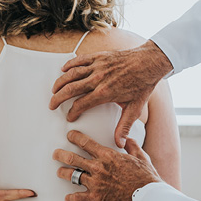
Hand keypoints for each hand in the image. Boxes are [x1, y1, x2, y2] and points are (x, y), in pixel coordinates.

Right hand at [49, 40, 172, 146]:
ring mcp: (97, 66)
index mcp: (104, 93)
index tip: (69, 116)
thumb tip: (120, 143)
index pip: (81, 104)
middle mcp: (98, 79)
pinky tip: (64, 69)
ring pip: (71, 74)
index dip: (72, 112)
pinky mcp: (99, 57)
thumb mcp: (134, 108)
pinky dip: (69, 64)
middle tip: (52, 104)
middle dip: (58, 98)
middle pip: (70, 89)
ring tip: (54, 89)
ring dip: (60, 82)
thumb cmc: (142, 83)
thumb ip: (124, 126)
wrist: (149, 62)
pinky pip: (80, 60)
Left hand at [53, 130, 160, 200]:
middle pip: (73, 158)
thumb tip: (128, 139)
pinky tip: (67, 199)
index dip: (75, 137)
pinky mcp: (96, 198)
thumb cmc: (145, 177)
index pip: (86, 143)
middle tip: (56, 154)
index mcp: (108, 156)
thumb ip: (132, 146)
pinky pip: (78, 198)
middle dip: (61, 155)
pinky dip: (71, 199)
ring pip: (72, 176)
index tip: (70, 135)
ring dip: (63, 173)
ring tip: (59, 172)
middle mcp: (98, 167)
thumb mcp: (141, 157)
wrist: (147, 197)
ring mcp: (95, 183)